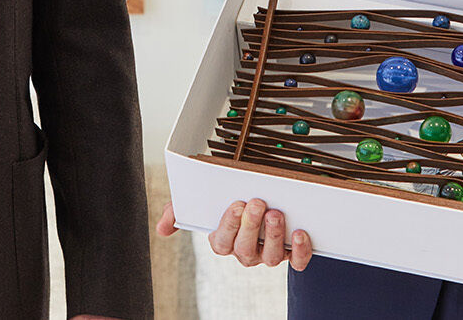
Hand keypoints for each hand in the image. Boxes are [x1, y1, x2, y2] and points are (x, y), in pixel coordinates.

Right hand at [156, 199, 312, 269]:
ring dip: (274, 235)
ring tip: (276, 213)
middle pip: (246, 249)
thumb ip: (177, 212)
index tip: (235, 204)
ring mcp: (268, 254)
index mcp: (224, 241)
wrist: (261, 200)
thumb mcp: (199, 204)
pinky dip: (300, 251)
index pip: (222, 242)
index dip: (229, 226)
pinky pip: (297, 262)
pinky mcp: (291, 254)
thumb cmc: (228, 203)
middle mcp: (245, 252)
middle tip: (256, 202)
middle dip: (251, 226)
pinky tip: (300, 232)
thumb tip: (162, 228)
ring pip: (270, 257)